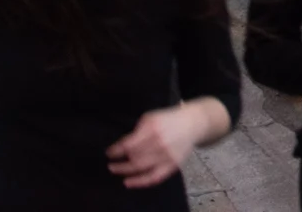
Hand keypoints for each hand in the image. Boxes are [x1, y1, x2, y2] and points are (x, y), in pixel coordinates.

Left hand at [105, 102, 225, 188]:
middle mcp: (159, 142)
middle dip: (120, 163)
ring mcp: (167, 155)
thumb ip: (137, 131)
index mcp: (152, 128)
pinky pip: (154, 177)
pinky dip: (140, 182)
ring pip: (141, 168)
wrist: (193, 123)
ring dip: (126, 171)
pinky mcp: (173, 165)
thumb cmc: (168, 119)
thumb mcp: (150, 117)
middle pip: (134, 157)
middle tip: (111, 165)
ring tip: (116, 171)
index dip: (116, 150)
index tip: (108, 153)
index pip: (129, 143)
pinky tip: (129, 182)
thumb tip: (122, 146)